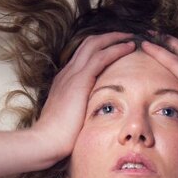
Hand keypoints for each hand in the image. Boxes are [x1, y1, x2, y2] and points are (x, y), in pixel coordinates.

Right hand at [28, 32, 136, 162]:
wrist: (45, 141)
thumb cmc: (58, 138)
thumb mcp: (72, 120)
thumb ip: (81, 114)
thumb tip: (93, 121)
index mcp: (64, 81)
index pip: (83, 55)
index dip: (101, 48)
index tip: (116, 48)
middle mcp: (67, 73)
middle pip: (88, 44)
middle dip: (109, 37)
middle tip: (126, 36)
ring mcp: (72, 74)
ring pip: (95, 45)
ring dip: (115, 38)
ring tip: (131, 37)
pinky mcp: (79, 80)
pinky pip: (101, 57)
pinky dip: (116, 49)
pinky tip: (129, 47)